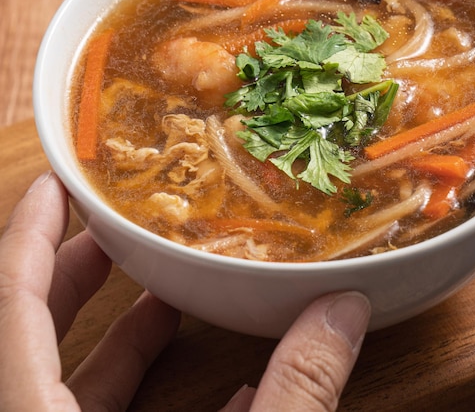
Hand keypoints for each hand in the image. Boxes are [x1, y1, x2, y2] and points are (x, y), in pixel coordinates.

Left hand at [0, 173, 369, 410]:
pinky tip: (217, 387)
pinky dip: (146, 399)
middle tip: (120, 226)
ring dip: (119, 334)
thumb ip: (294, 390)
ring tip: (166, 292)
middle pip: (24, 331)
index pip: (6, 302)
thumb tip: (344, 312)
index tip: (55, 181)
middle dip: (75, 270)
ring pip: (60, 382)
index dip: (25, 235)